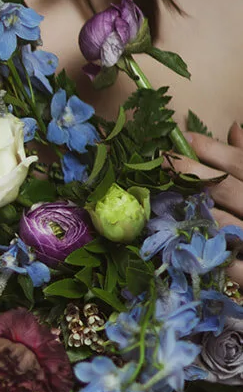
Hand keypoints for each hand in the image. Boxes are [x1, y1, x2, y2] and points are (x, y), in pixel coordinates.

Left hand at [164, 122, 242, 286]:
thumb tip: (232, 128)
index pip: (236, 161)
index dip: (207, 147)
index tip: (179, 139)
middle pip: (222, 187)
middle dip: (186, 173)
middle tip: (158, 163)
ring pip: (217, 222)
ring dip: (186, 214)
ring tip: (156, 203)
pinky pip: (223, 263)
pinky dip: (199, 254)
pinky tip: (176, 246)